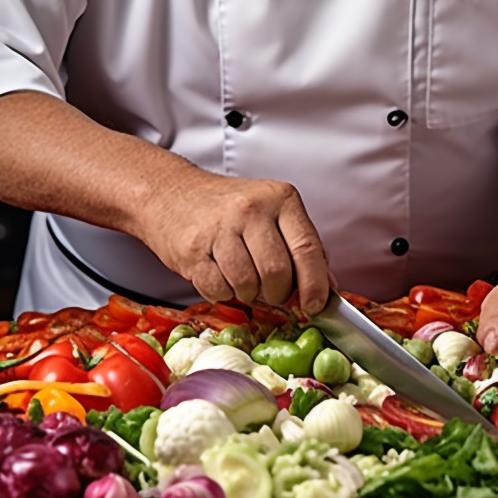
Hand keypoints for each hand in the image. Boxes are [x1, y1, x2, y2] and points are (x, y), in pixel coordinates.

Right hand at [137, 170, 330, 312]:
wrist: (170, 193)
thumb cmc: (225, 207)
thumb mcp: (271, 212)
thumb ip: (300, 245)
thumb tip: (327, 286)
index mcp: (280, 198)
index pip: (307, 248)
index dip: (315, 284)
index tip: (315, 304)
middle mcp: (251, 209)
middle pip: (277, 273)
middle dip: (278, 293)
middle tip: (271, 290)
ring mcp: (219, 228)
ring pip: (248, 285)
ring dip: (248, 293)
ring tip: (241, 277)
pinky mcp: (192, 249)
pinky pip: (218, 289)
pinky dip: (223, 292)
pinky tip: (219, 274)